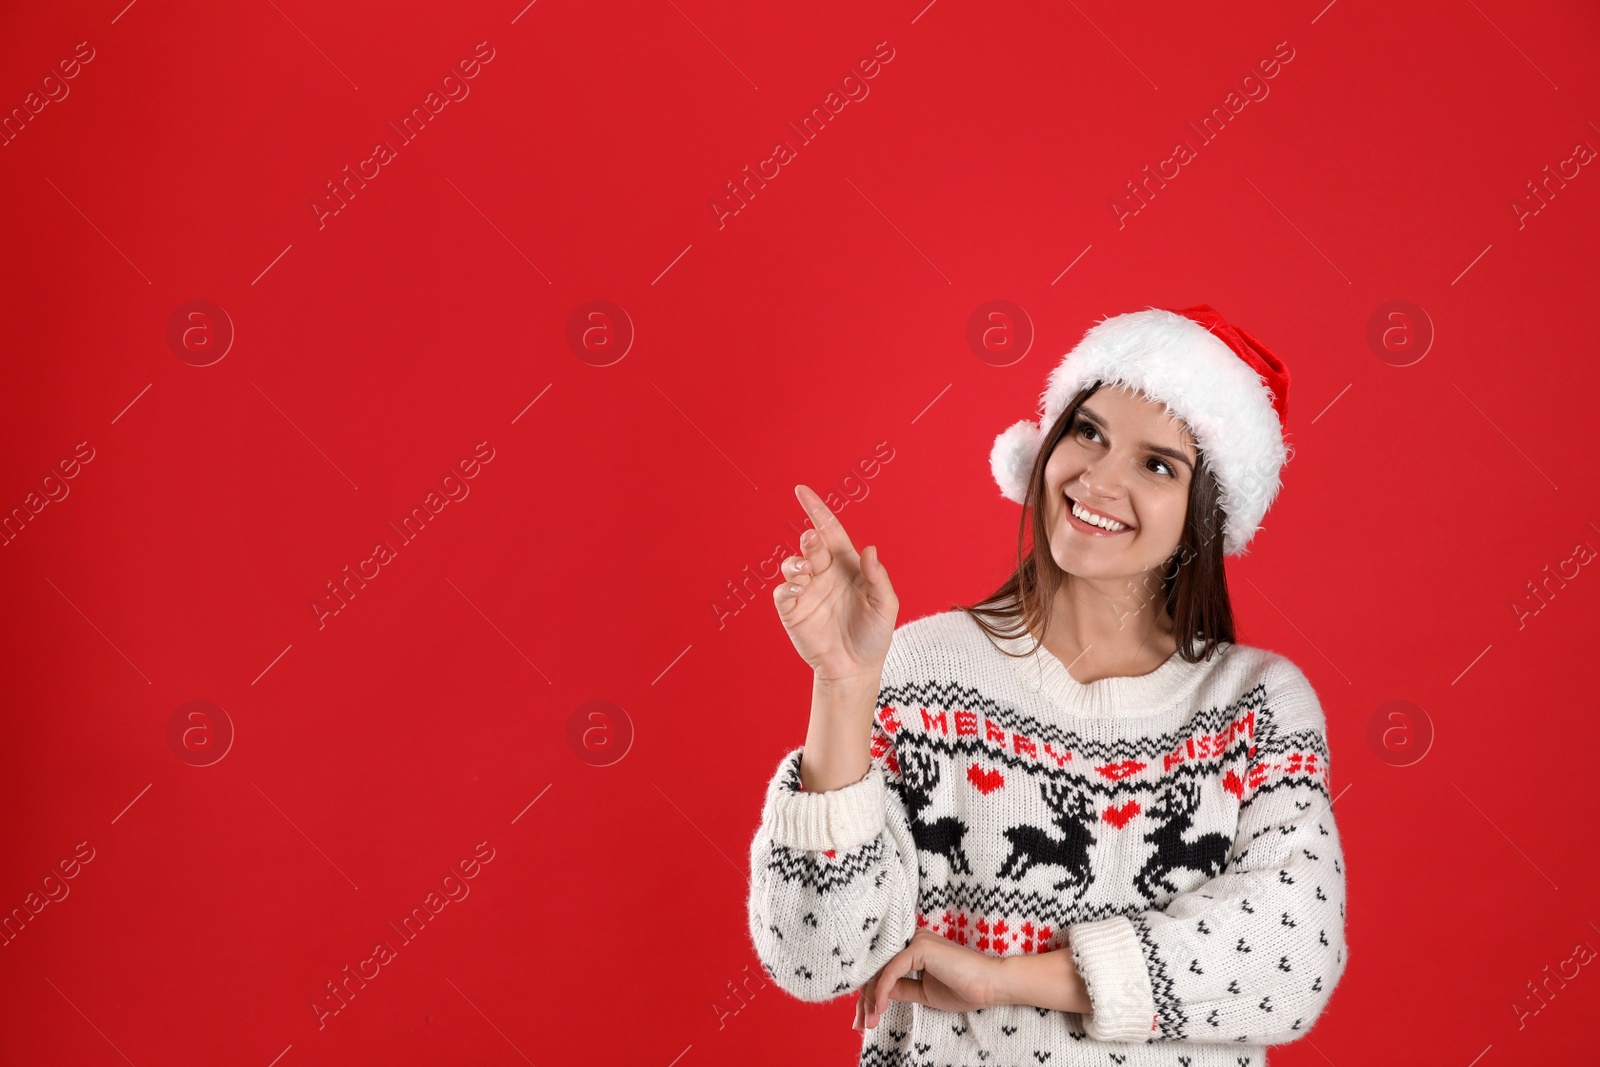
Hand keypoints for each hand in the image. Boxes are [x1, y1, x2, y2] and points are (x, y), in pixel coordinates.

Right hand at [775, 484, 898, 683]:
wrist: (856, 669)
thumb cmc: (874, 635)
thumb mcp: (886, 606)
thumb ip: (879, 579)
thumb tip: (870, 550)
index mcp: (846, 565)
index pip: (830, 531)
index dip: (817, 510)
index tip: (802, 491)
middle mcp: (824, 574)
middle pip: (812, 546)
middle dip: (810, 540)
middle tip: (812, 541)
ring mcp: (806, 591)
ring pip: (792, 564)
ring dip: (796, 562)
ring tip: (806, 570)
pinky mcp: (792, 611)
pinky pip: (783, 592)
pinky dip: (787, 586)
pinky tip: (799, 589)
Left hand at [855, 929, 1002, 1030]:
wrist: (991, 986)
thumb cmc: (964, 989)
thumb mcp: (923, 992)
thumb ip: (901, 988)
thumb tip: (876, 992)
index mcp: (914, 948)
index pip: (884, 968)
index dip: (871, 992)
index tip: (864, 1016)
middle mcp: (912, 939)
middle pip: (878, 967)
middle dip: (866, 997)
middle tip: (861, 1022)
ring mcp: (915, 940)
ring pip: (881, 969)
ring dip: (871, 997)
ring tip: (869, 1020)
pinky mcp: (919, 947)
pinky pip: (892, 970)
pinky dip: (882, 990)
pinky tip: (880, 1008)